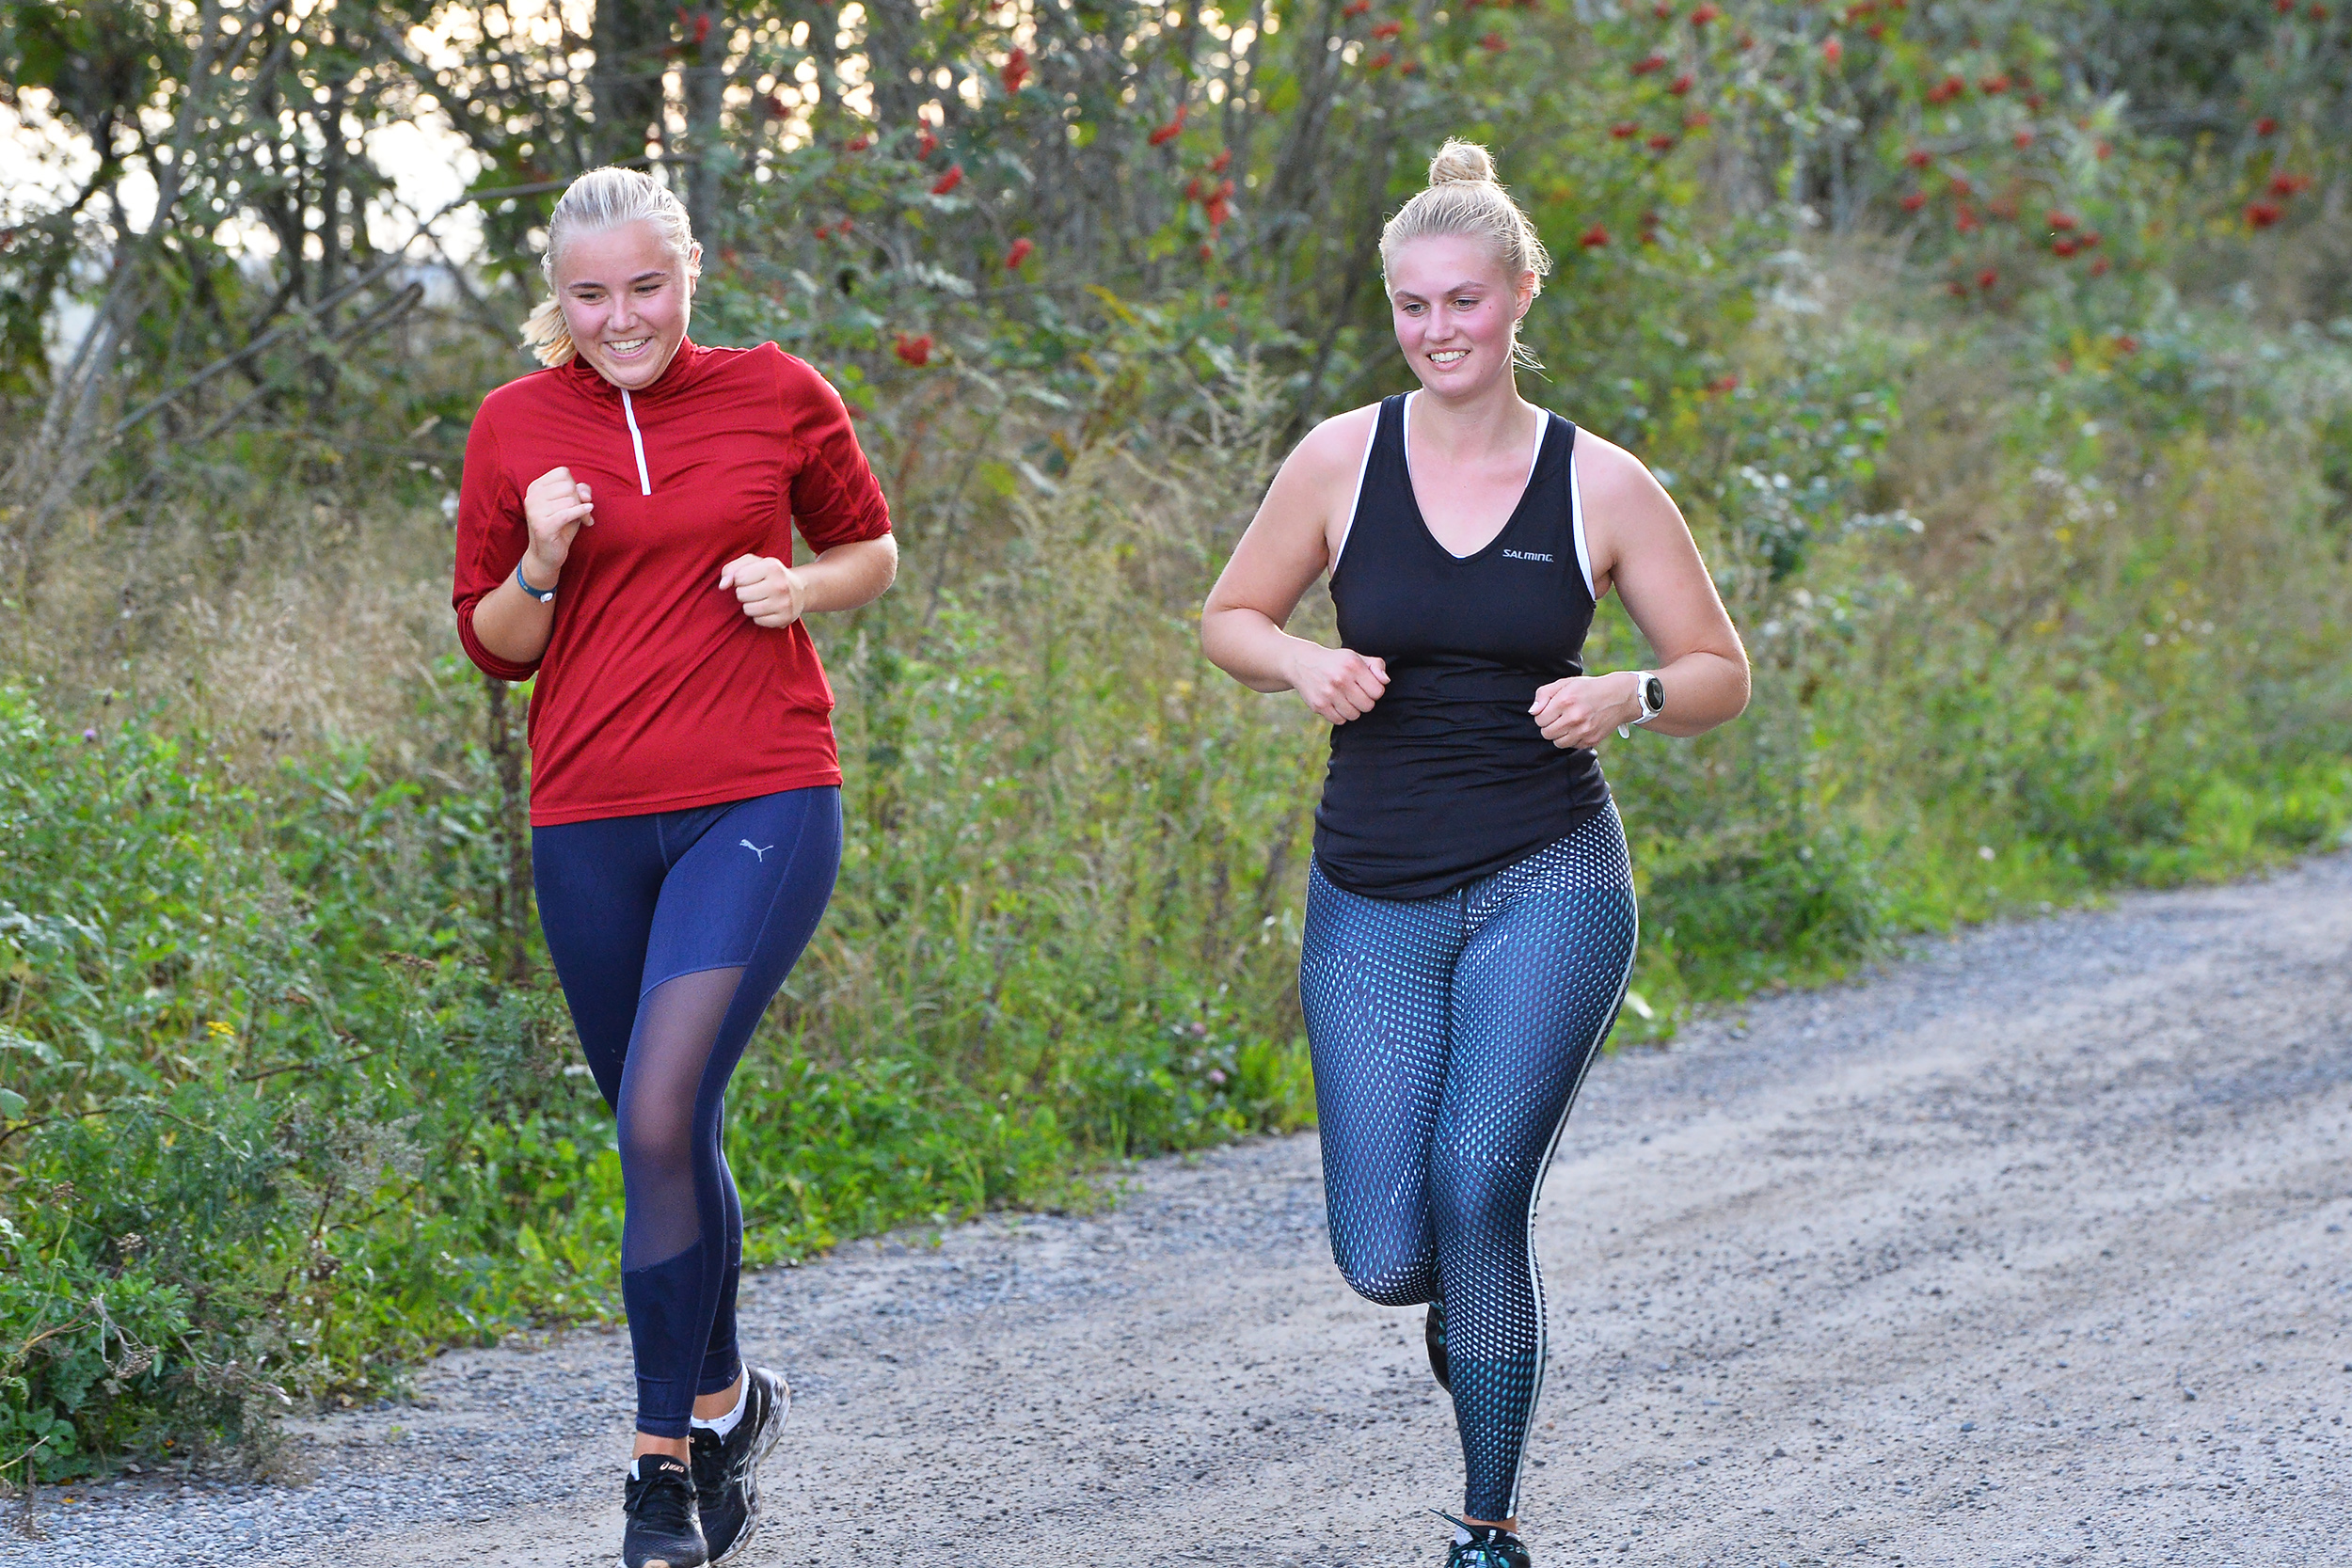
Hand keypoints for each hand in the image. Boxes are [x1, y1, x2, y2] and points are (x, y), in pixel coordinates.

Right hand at [522, 467, 593, 583]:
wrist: (546, 555)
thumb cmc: (561, 526)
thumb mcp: (572, 504)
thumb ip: (580, 491)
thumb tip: (584, 494)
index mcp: (536, 487)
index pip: (563, 473)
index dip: (575, 485)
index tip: (578, 500)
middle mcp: (532, 497)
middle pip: (568, 485)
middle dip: (580, 499)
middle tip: (583, 514)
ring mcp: (535, 511)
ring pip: (571, 500)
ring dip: (582, 512)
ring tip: (582, 522)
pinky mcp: (542, 526)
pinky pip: (567, 513)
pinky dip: (581, 514)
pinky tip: (588, 520)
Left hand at [719, 553, 805, 628]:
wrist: (799, 589)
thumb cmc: (768, 574)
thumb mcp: (752, 563)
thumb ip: (732, 569)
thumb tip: (722, 585)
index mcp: (772, 566)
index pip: (738, 578)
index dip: (739, 579)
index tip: (749, 578)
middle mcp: (780, 585)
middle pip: (741, 594)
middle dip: (743, 593)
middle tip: (756, 590)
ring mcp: (784, 603)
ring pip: (748, 609)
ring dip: (749, 605)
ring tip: (760, 599)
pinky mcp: (785, 619)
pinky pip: (758, 621)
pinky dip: (758, 616)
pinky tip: (767, 609)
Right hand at [1288, 644, 1388, 724]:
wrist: (1303, 663)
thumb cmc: (1337, 662)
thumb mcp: (1356, 657)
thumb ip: (1376, 666)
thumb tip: (1385, 681)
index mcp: (1353, 665)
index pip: (1378, 691)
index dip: (1375, 691)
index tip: (1366, 687)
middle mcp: (1340, 679)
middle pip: (1368, 706)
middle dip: (1365, 702)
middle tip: (1356, 694)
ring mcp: (1328, 693)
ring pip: (1354, 715)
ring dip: (1353, 710)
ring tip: (1346, 699)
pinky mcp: (1319, 705)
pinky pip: (1339, 721)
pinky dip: (1340, 716)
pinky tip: (1336, 704)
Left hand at [1530, 671, 1641, 749]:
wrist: (1618, 696)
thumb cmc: (1587, 689)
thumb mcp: (1565, 683)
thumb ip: (1544, 694)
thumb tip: (1533, 711)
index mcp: (1565, 701)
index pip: (1539, 719)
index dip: (1542, 715)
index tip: (1551, 710)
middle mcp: (1574, 717)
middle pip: (1546, 733)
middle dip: (1549, 726)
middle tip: (1558, 718)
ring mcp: (1584, 730)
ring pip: (1558, 743)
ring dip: (1559, 735)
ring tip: (1567, 723)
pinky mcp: (1592, 740)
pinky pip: (1572, 746)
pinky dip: (1572, 739)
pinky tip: (1579, 728)